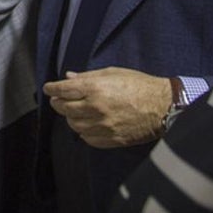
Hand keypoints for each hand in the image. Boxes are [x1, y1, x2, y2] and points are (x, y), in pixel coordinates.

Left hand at [43, 67, 173, 147]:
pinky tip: (88, 124)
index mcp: (95, 88)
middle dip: (58, 103)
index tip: (48, 89)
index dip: (52, 89)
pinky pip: (88, 138)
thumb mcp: (113, 73)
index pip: (63, 90)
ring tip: (75, 111)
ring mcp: (104, 126)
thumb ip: (88, 76)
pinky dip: (84, 131)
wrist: (164, 107)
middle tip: (59, 99)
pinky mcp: (112, 139)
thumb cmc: (140, 86)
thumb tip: (69, 77)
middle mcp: (96, 108)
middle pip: (64, 108)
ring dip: (70, 117)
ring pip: (73, 125)